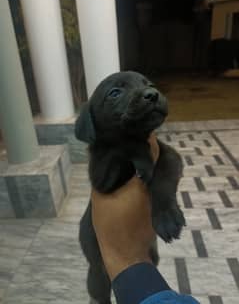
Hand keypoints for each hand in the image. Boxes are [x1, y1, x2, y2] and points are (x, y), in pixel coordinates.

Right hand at [91, 132, 158, 279]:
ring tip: (130, 148)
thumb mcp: (100, 196)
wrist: (124, 254)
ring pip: (156, 169)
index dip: (144, 137)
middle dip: (144, 146)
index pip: (150, 151)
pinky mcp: (157, 203)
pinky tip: (133, 168)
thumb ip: (100, 174)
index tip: (134, 128)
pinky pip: (153, 180)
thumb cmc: (111, 225)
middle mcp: (154, 186)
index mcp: (142, 182)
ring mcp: (158, 195)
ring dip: (145, 159)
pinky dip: (145, 171)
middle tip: (130, 136)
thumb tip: (97, 152)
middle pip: (155, 158)